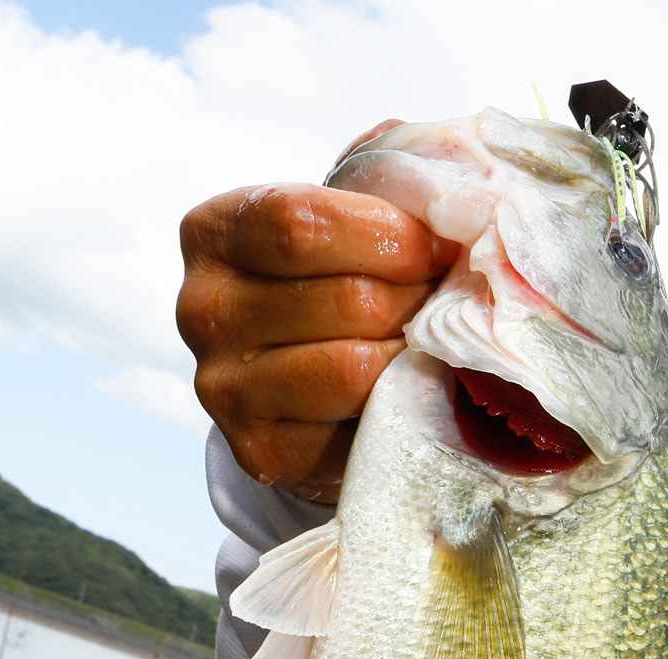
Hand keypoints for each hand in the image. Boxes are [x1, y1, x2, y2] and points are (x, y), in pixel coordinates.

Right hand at [176, 120, 457, 502]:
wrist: (298, 383)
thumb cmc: (330, 282)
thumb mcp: (337, 221)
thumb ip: (383, 197)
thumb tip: (464, 199)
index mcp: (212, 233)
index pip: (300, 224)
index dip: (389, 235)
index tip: (440, 247)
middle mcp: (203, 311)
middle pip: (343, 300)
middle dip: (415, 299)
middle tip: (445, 303)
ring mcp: (223, 389)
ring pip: (351, 370)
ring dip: (410, 354)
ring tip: (427, 342)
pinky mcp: (258, 451)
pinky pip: (352, 428)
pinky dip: (394, 407)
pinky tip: (403, 389)